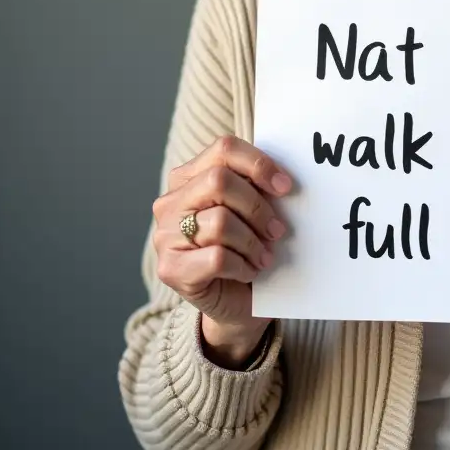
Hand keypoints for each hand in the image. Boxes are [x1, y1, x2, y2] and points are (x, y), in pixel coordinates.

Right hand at [152, 136, 292, 364]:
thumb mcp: (253, 209)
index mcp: (189, 177)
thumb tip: (283, 179)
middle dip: (257, 206)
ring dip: (253, 242)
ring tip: (264, 255)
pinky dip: (242, 265)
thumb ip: (257, 187)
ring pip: (220, 222)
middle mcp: (170, 202)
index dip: (258, 163)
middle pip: (219, 181)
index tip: (285, 186)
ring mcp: (164, 236)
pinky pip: (216, 257)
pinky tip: (249, 271)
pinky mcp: (170, 269)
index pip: (224, 149)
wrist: (236, 301)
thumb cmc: (247, 246)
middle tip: (278, 230)